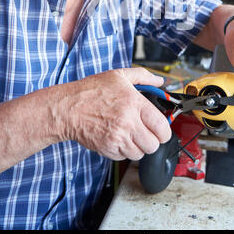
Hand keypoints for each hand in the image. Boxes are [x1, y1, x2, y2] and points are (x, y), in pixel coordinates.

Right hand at [57, 67, 171, 160]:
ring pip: (141, 154)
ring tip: (129, 134)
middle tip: (144, 131)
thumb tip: (160, 82)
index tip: (160, 128)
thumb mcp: (119, 76)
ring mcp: (118, 138)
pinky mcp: (108, 149)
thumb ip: (144, 76)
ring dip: (138, 146)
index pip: (162, 127)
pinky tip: (117, 137)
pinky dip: (124, 150)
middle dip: (152, 139)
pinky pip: (125, 157)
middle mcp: (128, 122)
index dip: (164, 130)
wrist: (68, 109)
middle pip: (154, 144)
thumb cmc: (92, 91)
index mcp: (135, 103)